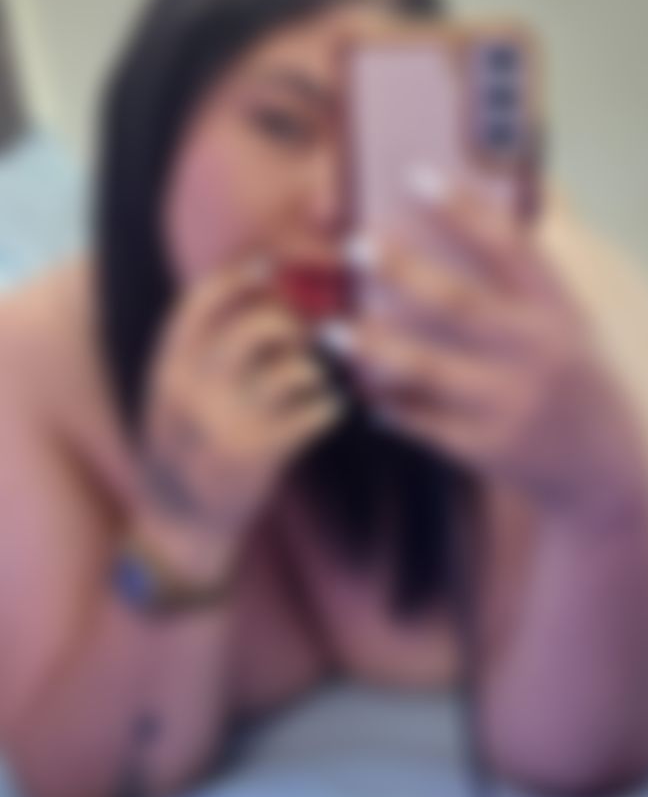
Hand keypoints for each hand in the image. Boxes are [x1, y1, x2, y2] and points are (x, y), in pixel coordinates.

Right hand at [134, 256, 345, 581]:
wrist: (178, 526)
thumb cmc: (185, 452)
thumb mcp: (171, 397)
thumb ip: (198, 353)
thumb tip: (252, 292)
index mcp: (169, 369)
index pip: (203, 301)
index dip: (241, 277)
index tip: (268, 270)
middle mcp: (193, 390)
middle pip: (261, 326)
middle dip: (293, 326)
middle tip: (304, 338)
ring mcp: (226, 421)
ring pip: (296, 367)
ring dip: (315, 371)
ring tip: (313, 384)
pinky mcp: (258, 453)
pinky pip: (315, 411)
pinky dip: (329, 409)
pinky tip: (325, 414)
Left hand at [318, 172, 647, 508]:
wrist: (603, 467)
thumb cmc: (568, 375)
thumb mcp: (566, 322)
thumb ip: (521, 282)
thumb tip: (451, 224)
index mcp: (557, 309)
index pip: (509, 246)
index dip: (463, 209)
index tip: (416, 176)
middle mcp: (537, 353)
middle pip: (456, 303)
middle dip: (400, 271)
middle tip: (355, 245)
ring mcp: (511, 404)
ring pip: (425, 368)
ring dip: (372, 347)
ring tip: (330, 331)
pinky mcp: (487, 449)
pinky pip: (420, 421)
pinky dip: (385, 404)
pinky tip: (359, 387)